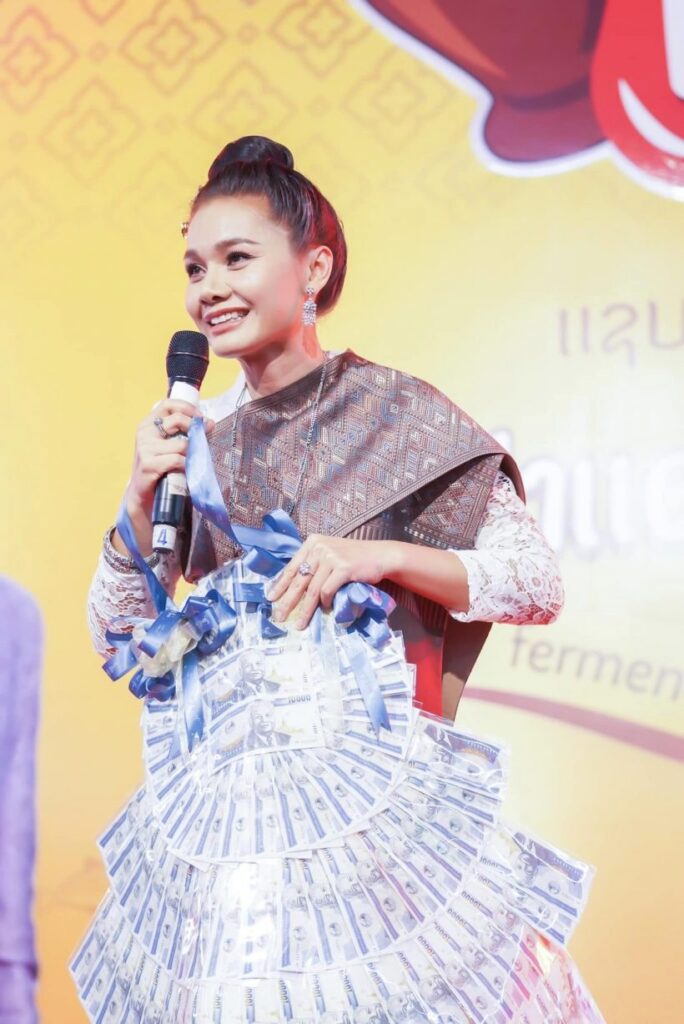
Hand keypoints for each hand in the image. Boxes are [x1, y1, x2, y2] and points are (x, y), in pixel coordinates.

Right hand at [112, 400, 213, 556]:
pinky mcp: (148, 465)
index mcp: (148, 424)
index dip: (187, 408)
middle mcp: (144, 433)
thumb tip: (210, 422)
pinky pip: (177, 460)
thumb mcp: (170, 446)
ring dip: (193, 453)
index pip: (168, 404)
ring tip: (194, 461)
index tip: (201, 417)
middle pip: (177, 420)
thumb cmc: (160, 468)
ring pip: (181, 444)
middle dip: (195, 429)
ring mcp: (145, 449)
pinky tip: (187, 471)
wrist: (144, 495)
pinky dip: (186, 466)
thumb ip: (186, 433)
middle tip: (204, 438)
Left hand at [266, 536, 398, 629]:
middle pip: (299, 580)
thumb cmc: (354, 559)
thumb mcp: (329, 555)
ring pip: (312, 590)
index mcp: (312, 543)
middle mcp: (320, 548)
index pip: (291, 567)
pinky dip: (325, 603)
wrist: (380, 556)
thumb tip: (293, 589)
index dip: (279, 585)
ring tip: (299, 624)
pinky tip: (326, 609)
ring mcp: (331, 557)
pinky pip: (327, 591)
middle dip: (287, 601)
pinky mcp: (343, 567)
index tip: (270, 599)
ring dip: (305, 610)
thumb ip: (313, 565)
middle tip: (278, 616)